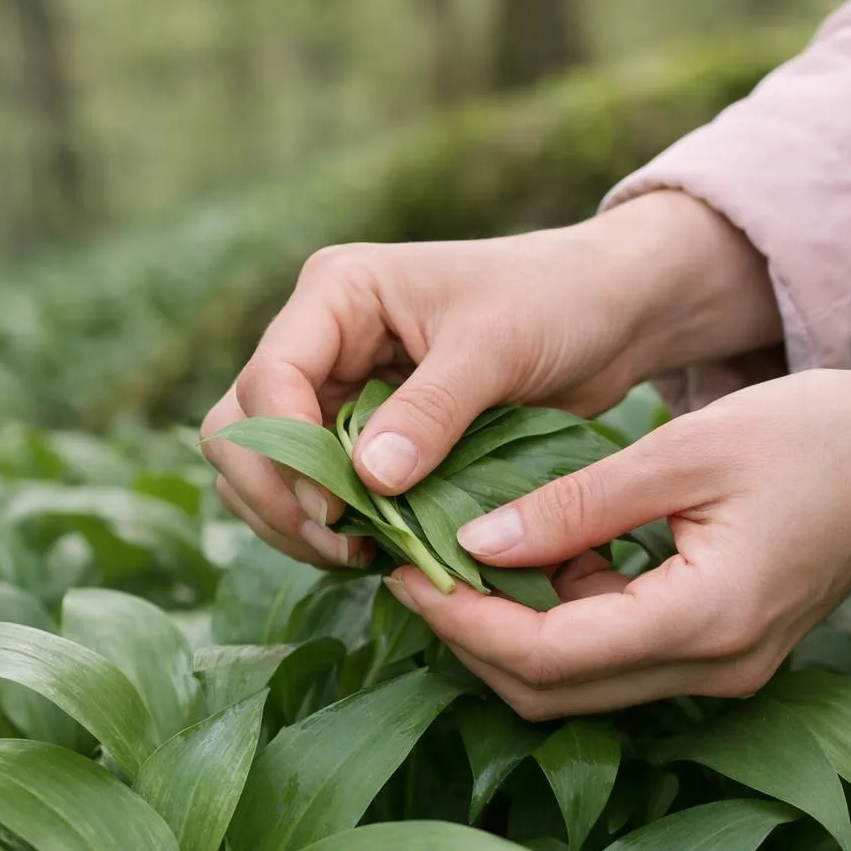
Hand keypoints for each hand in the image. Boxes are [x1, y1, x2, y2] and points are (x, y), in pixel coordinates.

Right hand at [202, 191, 779, 567]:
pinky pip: (316, 488)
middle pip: (242, 430)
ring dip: (295, 519)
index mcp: (336, 294)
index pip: (267, 380)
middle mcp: (321, 339)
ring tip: (359, 556)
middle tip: (343, 549)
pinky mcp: (364, 433)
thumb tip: (369, 482)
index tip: (338, 512)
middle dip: (278, 495)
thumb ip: (431, 411)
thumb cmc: (556, 302)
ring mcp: (337, 389)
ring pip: (265, 468)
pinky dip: (331, 525)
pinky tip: (376, 550)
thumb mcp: (495, 347)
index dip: (288, 453)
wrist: (609, 313)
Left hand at [385, 369, 850, 719]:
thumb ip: (576, 506)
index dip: (461, 621)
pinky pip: (619, 656)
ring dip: (515, 630)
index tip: (403, 567)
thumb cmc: (814, 433)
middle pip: (554, 691)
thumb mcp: (684, 450)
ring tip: (467, 553)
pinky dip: (567, 618)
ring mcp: (721, 671)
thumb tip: (474, 545)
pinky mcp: (721, 651)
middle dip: (472, 636)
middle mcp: (712, 670)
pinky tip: (546, 554)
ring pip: (581, 682)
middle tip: (416, 565)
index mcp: (704, 621)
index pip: (546, 657)